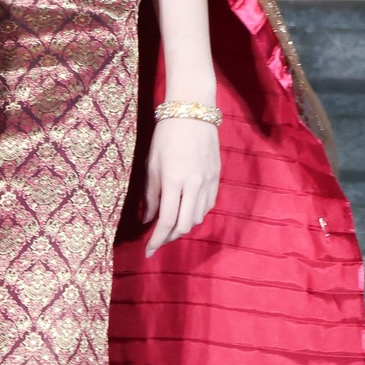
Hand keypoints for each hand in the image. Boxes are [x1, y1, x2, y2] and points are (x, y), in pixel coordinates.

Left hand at [143, 116, 219, 255]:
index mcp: (174, 180)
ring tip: (170, 228)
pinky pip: (208, 205)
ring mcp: (208, 181)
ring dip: (184, 227)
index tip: (148, 251)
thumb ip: (150, 194)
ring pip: (198, 217)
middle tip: (157, 241)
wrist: (192, 112)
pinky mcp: (217, 177)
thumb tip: (147, 219)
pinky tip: (187, 214)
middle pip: (185, 225)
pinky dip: (197, 215)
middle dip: (170, 238)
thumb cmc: (166, 135)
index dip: (157, 240)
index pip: (167, 221)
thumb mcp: (151, 163)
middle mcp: (194, 184)